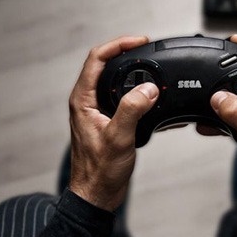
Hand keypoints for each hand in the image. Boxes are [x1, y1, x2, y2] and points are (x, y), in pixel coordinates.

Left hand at [68, 36, 158, 211]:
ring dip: (133, 74)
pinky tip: (152, 98)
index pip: (96, 59)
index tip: (139, 41)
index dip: (118, 45)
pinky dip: (137, 94)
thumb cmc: (99, 172)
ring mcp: (97, 112)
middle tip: (148, 50)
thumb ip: (132, 109)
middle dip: (127, 54)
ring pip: (115, 82)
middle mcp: (87, 103)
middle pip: (105, 66)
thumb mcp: (118, 137)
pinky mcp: (108, 122)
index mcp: (82, 100)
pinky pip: (123, 99)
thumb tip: (148, 89)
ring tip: (153, 69)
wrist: (98, 194)